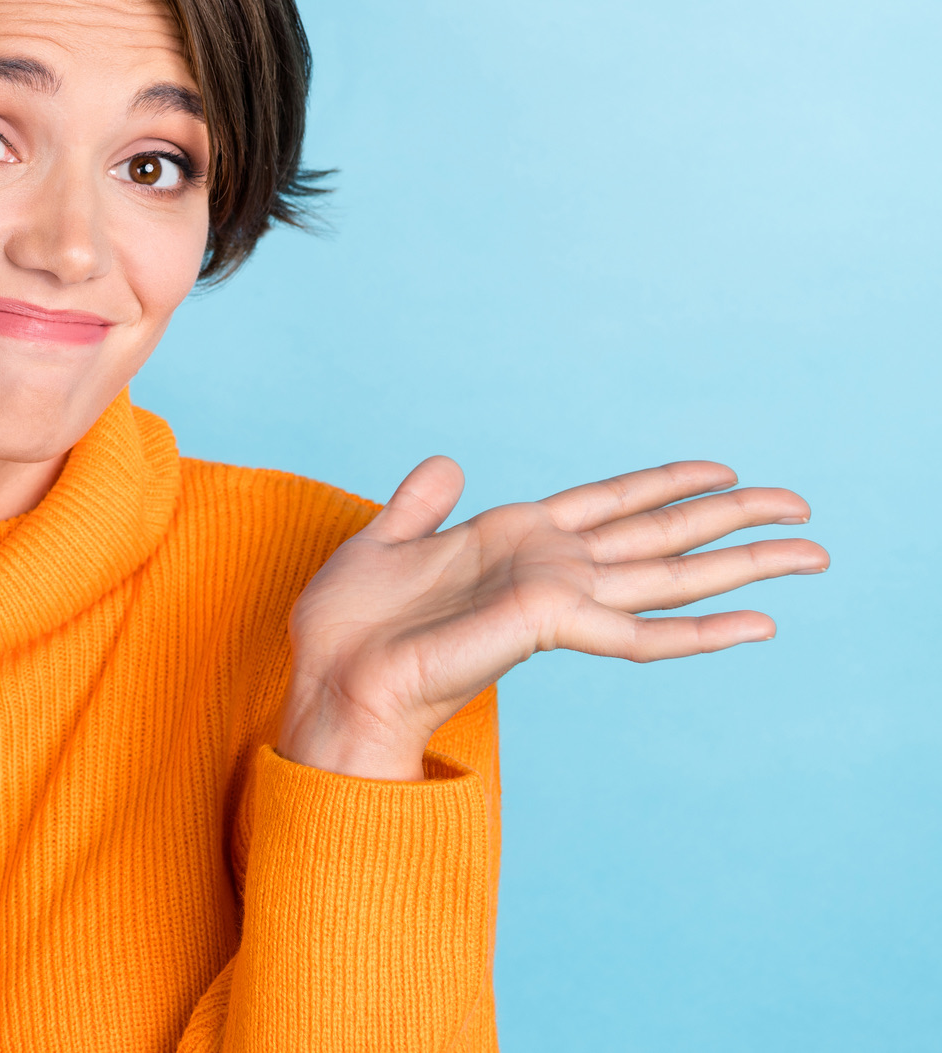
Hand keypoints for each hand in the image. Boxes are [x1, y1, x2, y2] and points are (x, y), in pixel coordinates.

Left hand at [277, 459, 828, 781]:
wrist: (331, 679)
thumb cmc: (348, 626)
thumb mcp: (380, 542)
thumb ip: (420, 504)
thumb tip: (448, 464)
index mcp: (515, 539)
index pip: (609, 501)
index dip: (665, 483)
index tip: (721, 467)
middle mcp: (549, 568)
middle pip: (659, 534)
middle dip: (733, 519)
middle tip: (803, 506)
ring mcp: (555, 599)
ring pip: (669, 576)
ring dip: (743, 566)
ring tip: (812, 553)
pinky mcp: (548, 627)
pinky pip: (639, 631)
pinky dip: (700, 630)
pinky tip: (757, 624)